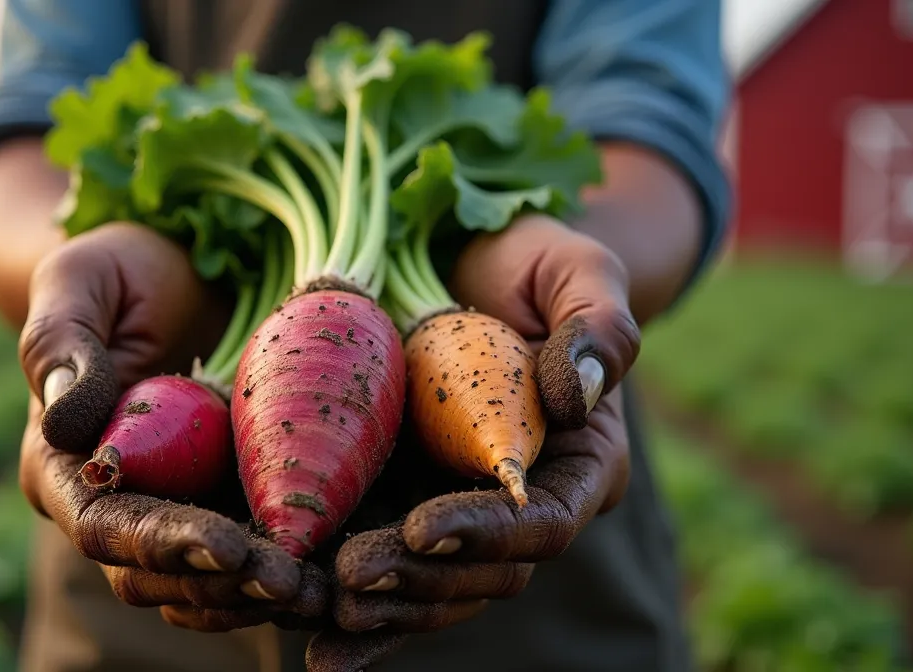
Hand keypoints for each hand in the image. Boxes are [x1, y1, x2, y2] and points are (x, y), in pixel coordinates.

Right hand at [16, 223, 322, 629]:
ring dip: (258, 597)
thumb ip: (62, 343)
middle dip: (222, 586)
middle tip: (290, 582)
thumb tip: (65, 422)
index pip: (101, 526)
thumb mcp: (82, 279)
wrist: (182, 273)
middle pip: (156, 575)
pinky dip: (288, 574)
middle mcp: (111, 506)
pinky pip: (249, 564)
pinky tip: (332, 579)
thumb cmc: (120, 269)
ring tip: (319, 593)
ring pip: (203, 587)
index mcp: (60, 465)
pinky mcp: (227, 508)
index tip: (224, 546)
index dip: (161, 543)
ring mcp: (173, 513)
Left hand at [305, 216, 640, 669]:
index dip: (488, 532)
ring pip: (430, 588)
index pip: (546, 522)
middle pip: (482, 572)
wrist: (467, 265)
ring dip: (379, 608)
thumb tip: (581, 395)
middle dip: (418, 579)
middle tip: (350, 575)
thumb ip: (598, 327)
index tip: (427, 526)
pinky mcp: (404, 511)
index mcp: (580, 464)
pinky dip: (353, 616)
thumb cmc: (534, 264)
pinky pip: (386, 575)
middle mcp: (522, 508)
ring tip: (317, 608)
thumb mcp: (579, 271)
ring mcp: (459, 515)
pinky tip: (313, 646)